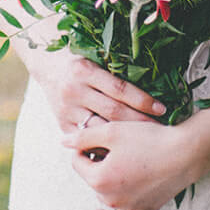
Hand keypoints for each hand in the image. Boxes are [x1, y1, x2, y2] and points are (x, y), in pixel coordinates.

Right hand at [21, 46, 165, 134]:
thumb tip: (152, 87)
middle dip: (139, 122)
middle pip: (113, 111)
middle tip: (160, 129)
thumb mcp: (94, 58)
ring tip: (145, 143)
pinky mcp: (63, 124)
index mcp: (84, 70)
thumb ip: (115, 73)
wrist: (48, 66)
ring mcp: (67, 109)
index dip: (142, 100)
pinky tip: (122, 151)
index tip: (162, 109)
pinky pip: (87, 140)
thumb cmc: (80, 61)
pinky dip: (105, 146)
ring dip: (124, 138)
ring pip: (101, 129)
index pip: (119, 89)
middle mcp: (74, 90)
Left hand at [64, 117, 209, 209]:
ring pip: (103, 195)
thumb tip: (63, 142)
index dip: (84, 146)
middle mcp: (110, 198)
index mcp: (99, 179)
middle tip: (111, 147)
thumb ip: (84, 136)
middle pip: (90, 177)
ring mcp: (126, 208)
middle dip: (95, 163)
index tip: (96, 137)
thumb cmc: (150, 140)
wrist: (184, 153)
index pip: (77, 161)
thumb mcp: (112, 131)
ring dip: (105, 181)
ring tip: (121, 162)